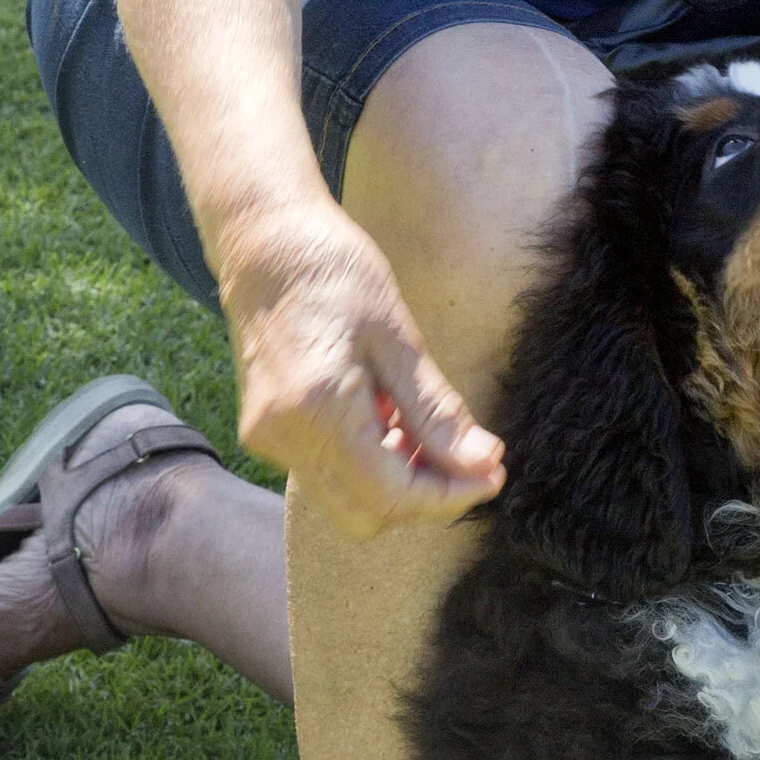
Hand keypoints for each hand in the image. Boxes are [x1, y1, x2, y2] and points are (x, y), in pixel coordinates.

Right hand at [218, 197, 505, 539]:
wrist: (264, 243)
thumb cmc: (336, 272)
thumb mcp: (399, 336)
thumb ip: (437, 410)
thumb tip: (483, 463)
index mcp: (317, 408)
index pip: (391, 494)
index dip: (449, 495)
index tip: (494, 474)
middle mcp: (283, 436)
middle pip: (365, 515)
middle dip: (424, 497)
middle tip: (469, 455)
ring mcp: (267, 438)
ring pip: (345, 501)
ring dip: (396, 482)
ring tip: (426, 427)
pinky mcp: (265, 433)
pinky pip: (325, 475)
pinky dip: (367, 464)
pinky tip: (389, 419)